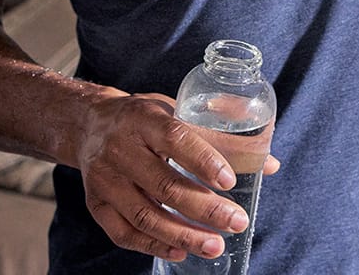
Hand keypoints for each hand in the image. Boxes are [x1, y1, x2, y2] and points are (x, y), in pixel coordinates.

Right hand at [79, 90, 277, 262]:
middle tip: (236, 222)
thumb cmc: (144, 118)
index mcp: (144, 118)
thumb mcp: (175, 109)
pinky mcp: (96, 204)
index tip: (230, 180)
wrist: (90, 124)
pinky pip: (125, 233)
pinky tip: (181, 250)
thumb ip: (219, 134)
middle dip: (204, 208)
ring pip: (145, 215)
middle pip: (164, 184)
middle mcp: (120, 147)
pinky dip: (155, 245)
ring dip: (183, 235)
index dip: (203, 159)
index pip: (175, 138)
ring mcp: (105, 178)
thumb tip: (268, 162)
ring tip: (215, 245)